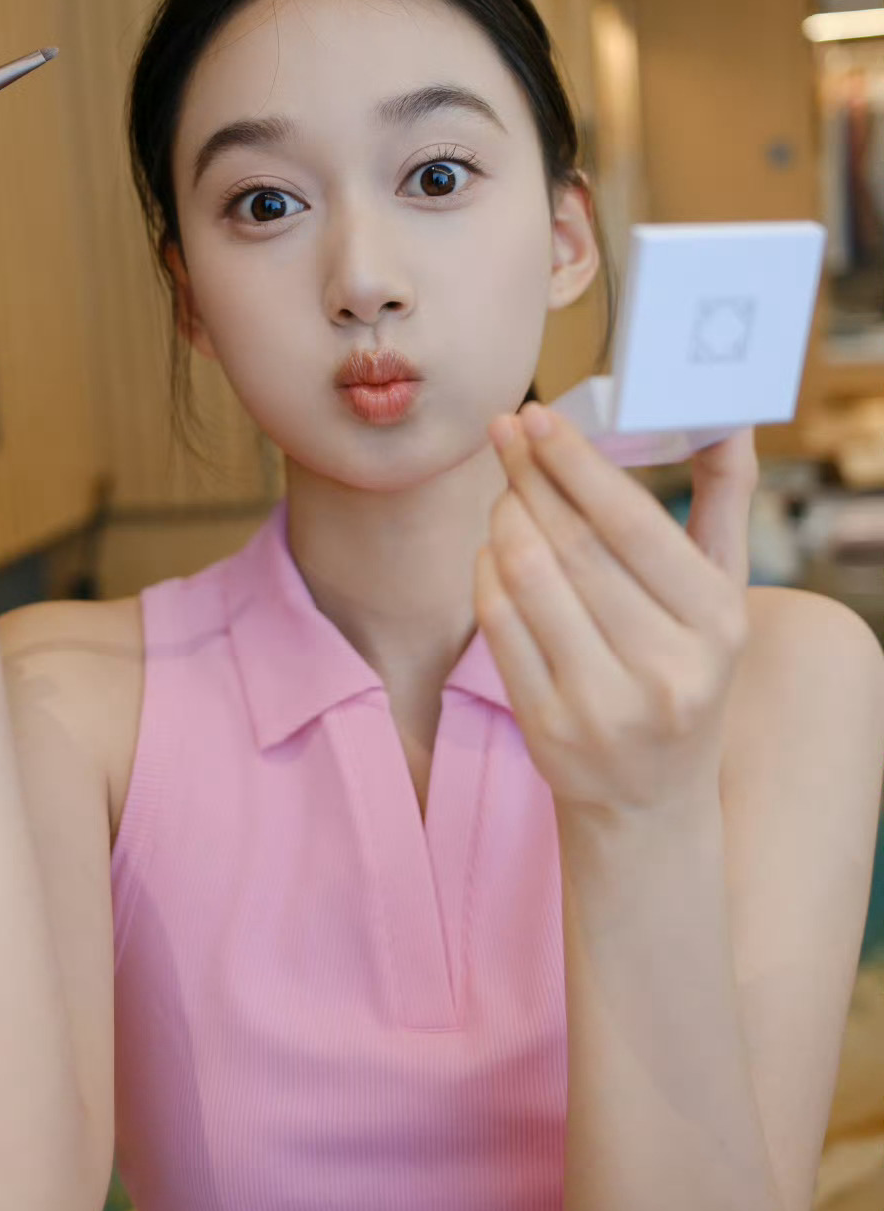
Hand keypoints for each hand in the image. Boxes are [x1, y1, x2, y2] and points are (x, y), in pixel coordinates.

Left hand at [473, 402, 757, 818]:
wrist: (651, 795)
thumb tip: (725, 415)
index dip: (576, 462)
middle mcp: (666, 669)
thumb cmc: (685, 666)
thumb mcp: (722, 592)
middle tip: (505, 433)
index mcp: (717, 624)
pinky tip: (494, 547)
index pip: (631, 524)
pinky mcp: (546, 728)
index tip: (537, 416)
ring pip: (527, 577)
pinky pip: (497, 622)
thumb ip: (724, 499)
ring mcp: (602, 705)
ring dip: (504, 518)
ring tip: (506, 490)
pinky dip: (486, 570)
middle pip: (572, 546)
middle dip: (529, 476)